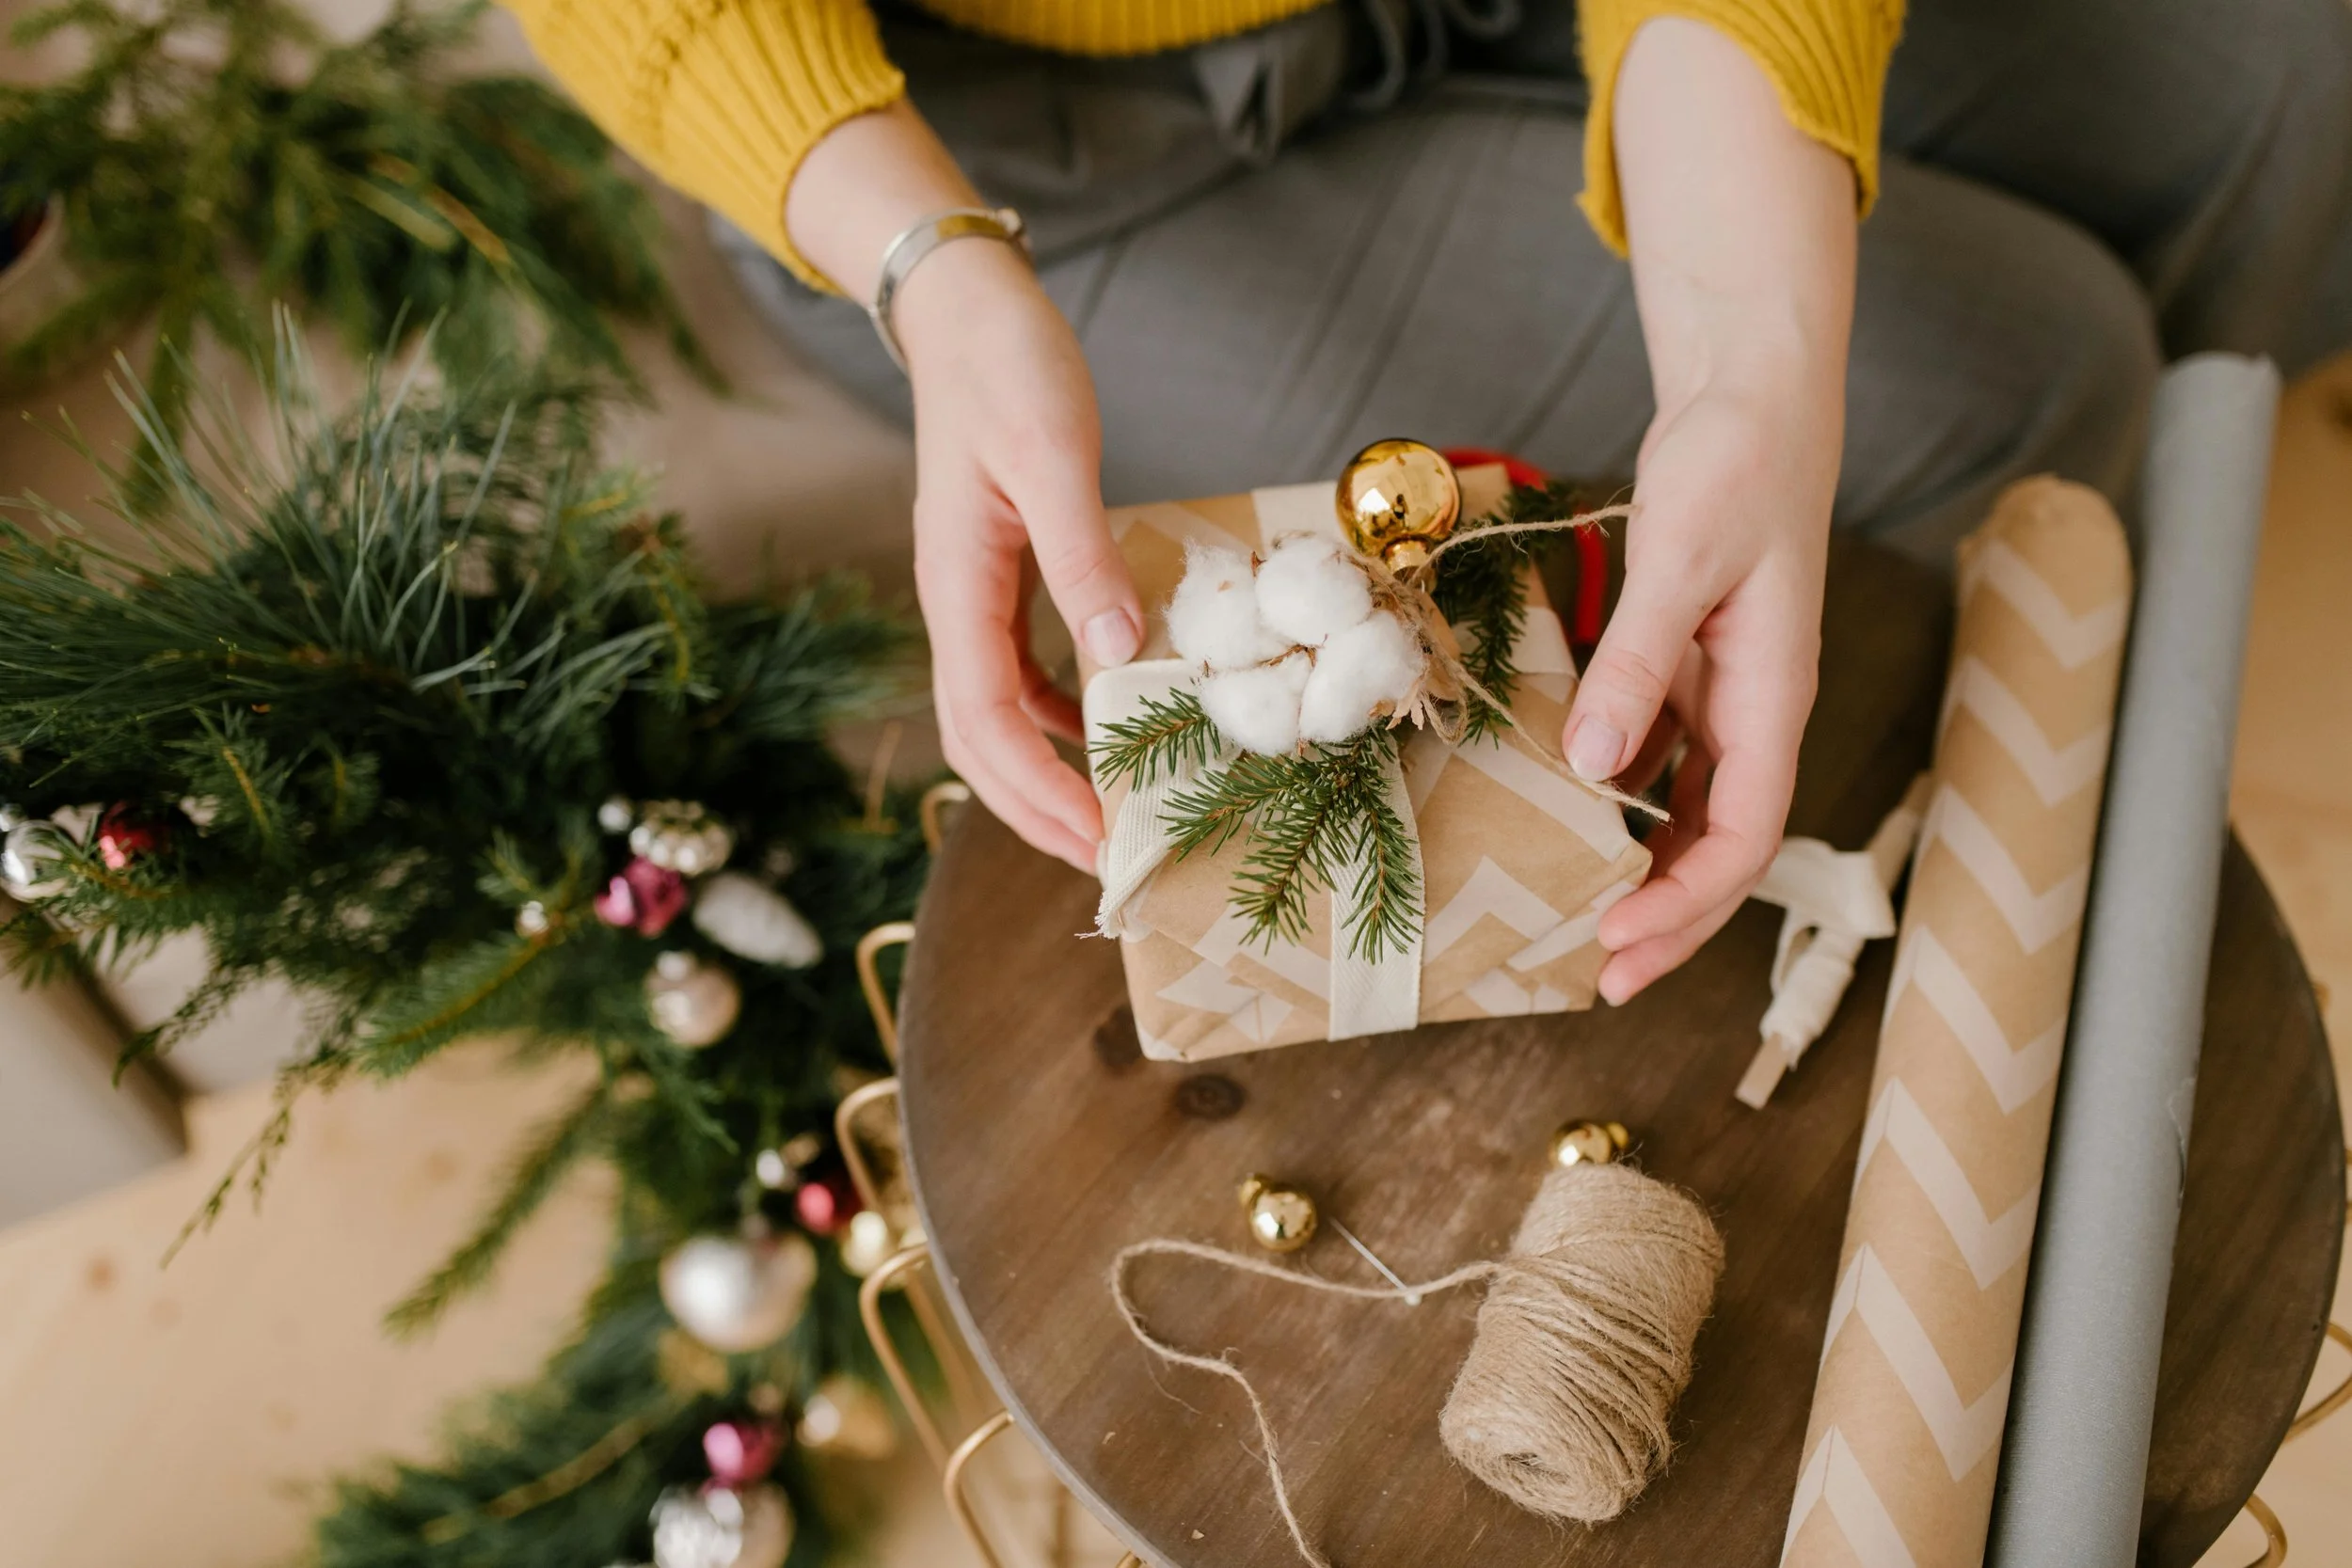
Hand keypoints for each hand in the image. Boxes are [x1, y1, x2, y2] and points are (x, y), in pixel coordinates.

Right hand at [897, 241, 1141, 872]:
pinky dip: (1056, 715)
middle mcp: (954, 604)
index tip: (1095, 841)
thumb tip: (1116, 650)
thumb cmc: (1006, 368)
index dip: (1036, 792)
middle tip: (1105, 860)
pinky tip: (1103, 725)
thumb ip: (1081, 555)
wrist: (965, 312)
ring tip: (1105, 815)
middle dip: (1035, 808)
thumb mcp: (1053, 455)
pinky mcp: (997, 577)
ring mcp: (971, 595)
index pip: (985, 723)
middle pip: (979, 741)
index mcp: (957, 586)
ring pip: (994, 715)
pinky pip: (1018, 672)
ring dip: (1043, 772)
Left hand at [1568, 370, 1830, 1001]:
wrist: (1751, 395)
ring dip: (1647, 870)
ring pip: (1692, 811)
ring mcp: (1722, 690)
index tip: (1619, 944)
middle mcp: (1755, 709)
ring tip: (1581, 918)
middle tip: (1599, 976)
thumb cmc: (1735, 465)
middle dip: (1670, 920)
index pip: (1747, 838)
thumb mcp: (1684, 560)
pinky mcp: (1687, 665)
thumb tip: (1594, 770)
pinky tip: (1572, 819)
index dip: (1688, 905)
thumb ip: (1637, 663)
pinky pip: (1660, 757)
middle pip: (1724, 846)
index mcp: (1772, 697)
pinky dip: (1622, 800)